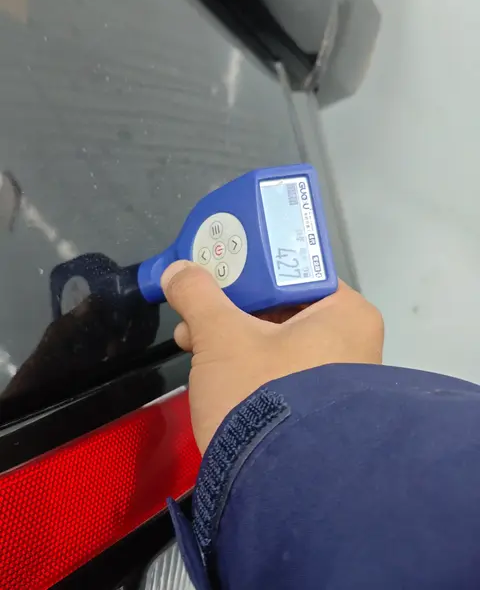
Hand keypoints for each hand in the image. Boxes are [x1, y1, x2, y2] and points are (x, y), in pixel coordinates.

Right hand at [162, 261, 383, 453]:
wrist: (280, 488)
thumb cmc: (261, 392)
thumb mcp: (222, 336)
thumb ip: (198, 295)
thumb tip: (176, 269)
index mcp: (346, 314)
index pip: (294, 275)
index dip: (249, 272)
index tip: (217, 277)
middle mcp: (355, 345)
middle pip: (281, 310)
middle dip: (231, 312)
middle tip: (197, 312)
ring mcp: (341, 384)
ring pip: (278, 345)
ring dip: (232, 341)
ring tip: (192, 343)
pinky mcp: (322, 414)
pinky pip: (282, 375)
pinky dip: (249, 371)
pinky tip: (215, 377)